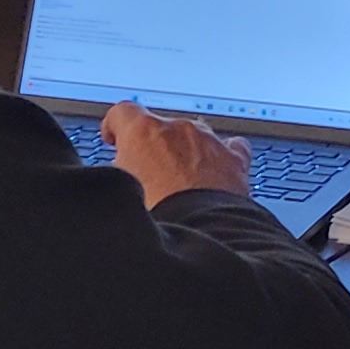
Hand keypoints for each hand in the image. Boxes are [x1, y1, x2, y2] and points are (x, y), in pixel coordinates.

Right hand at [105, 102, 252, 206]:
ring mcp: (209, 141)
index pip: (123, 112)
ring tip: (180, 185)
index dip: (116, 126)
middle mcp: (178, 128)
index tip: (115, 139)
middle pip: (161, 128)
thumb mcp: (118, 192)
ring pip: (194, 137)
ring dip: (185, 155)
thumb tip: (116, 172)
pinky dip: (220, 159)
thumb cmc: (156, 219)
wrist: (199, 235)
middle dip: (155, 148)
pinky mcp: (234, 159)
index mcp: (143, 131)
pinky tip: (215, 177)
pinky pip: (229, 148)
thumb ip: (117, 173)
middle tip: (147, 178)